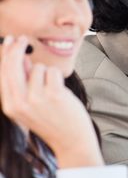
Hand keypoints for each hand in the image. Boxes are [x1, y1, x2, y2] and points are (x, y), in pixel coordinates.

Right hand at [0, 36, 102, 168]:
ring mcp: (36, 99)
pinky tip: (61, 91)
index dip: (6, 54)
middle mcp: (19, 102)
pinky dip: (57, 76)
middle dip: (17, 48)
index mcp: (10, 105)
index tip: (11, 40)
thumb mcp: (30, 105)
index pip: (2, 73)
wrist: (70, 140)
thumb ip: (22, 83)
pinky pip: (52, 71)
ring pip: (38, 68)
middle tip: (24, 38)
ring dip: (47, 73)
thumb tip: (18, 58)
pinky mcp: (53, 95)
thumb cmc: (53, 119)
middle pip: (13, 65)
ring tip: (53, 90)